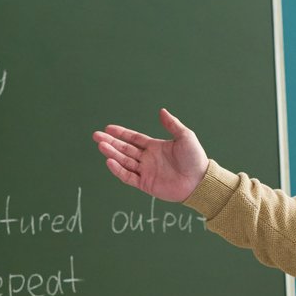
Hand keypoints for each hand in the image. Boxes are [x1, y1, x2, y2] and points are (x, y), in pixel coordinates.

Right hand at [92, 108, 208, 202]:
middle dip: (110, 142)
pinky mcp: (146, 184)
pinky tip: (110, 161)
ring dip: (112, 154)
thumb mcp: (185, 137)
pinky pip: (128, 177)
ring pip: (124, 161)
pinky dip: (118, 170)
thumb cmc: (195, 158)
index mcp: (155, 147)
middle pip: (124, 149)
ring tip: (100, 146)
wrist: (200, 181)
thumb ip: (172, 124)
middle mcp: (148, 159)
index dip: (120, 133)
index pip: (133, 139)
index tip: (107, 128)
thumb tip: (161, 111)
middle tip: (96, 136)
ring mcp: (146, 172)